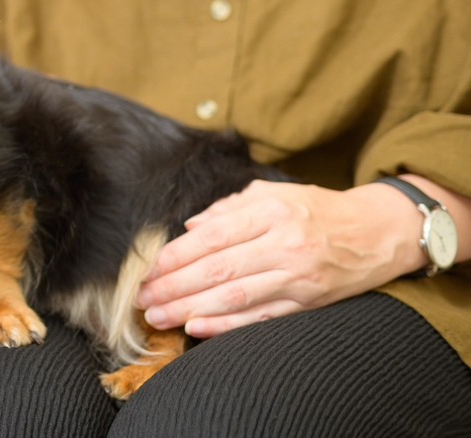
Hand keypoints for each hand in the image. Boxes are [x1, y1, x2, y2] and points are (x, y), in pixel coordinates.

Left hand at [135, 179, 423, 338]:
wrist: (378, 232)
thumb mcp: (274, 194)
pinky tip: (198, 328)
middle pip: (218, 270)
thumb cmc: (317, 209)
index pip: (212, 236)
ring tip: (159, 317)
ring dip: (191, 310)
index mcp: (271, 211)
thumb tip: (190, 228)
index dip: (176, 256)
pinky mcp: (309, 302)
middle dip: (174, 286)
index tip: (148, 269)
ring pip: (235, 297)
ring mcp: (298, 276)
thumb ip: (229, 208)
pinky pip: (262, 317)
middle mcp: (284, 244)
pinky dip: (227, 325)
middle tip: (142, 299)